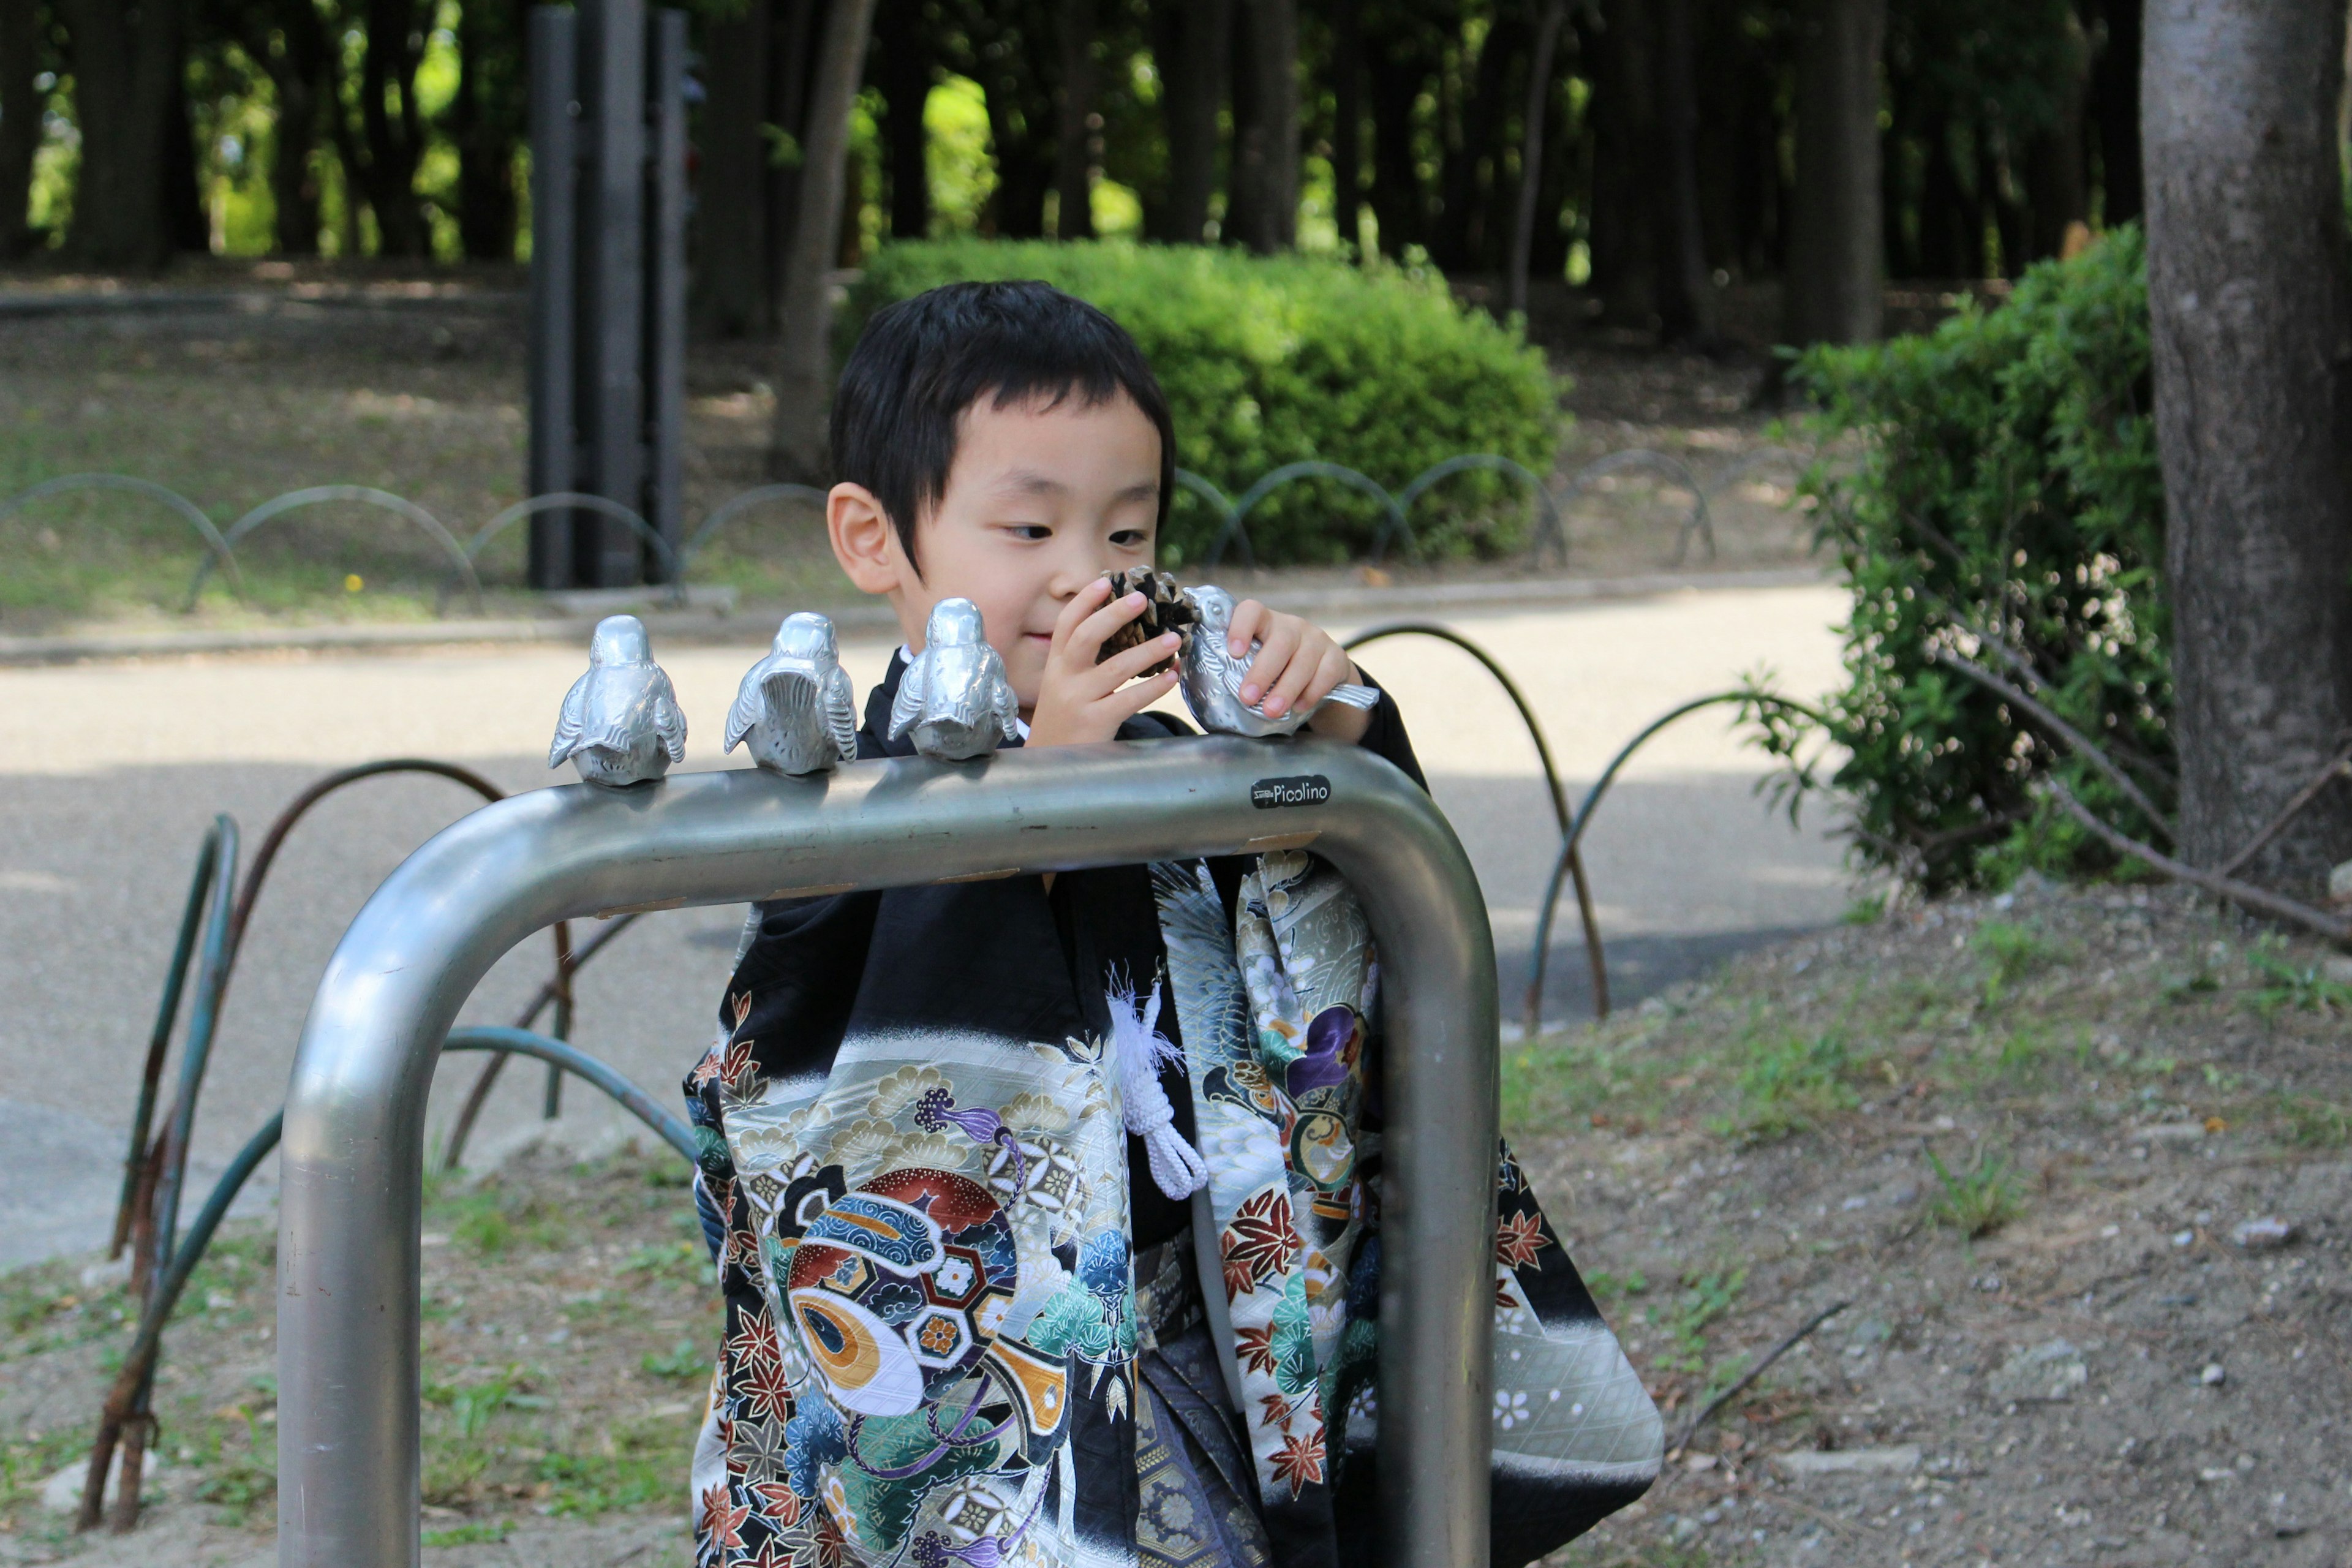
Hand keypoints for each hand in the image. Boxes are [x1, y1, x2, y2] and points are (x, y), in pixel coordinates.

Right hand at [1024, 577, 1183, 747]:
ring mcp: (1078, 700)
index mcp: (1056, 665)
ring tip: (1173, 640)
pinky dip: (1154, 687)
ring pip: (1115, 667)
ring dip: (1148, 651)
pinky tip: (1171, 677)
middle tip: (1142, 599)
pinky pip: (1129, 700)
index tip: (1105, 581)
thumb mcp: (1063, 687)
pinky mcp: (1095, 722)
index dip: (1085, 601)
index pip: (1066, 625)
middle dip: (1114, 614)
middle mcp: (1064, 679)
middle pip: (1087, 637)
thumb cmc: (1064, 721)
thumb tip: (1122, 632)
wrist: (1049, 764)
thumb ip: (1081, 662)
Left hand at [1224, 599, 1372, 741]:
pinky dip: (1311, 693)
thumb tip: (1196, 682)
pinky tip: (1299, 707)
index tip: (1233, 652)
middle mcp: (1291, 626)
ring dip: (1286, 688)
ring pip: (1303, 660)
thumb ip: (1233, 667)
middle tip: (1248, 697)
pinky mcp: (1336, 657)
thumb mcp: (1255, 662)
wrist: (1319, 674)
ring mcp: (1316, 639)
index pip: (1251, 611)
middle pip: (1280, 642)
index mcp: (1265, 622)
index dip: (1241, 628)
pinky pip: (1325, 674)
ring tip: (1271, 711)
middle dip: (1262, 671)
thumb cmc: (1275, 669)